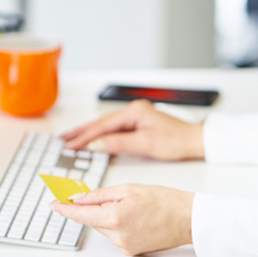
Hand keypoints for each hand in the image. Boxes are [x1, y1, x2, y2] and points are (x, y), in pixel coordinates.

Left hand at [51, 184, 193, 255]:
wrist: (187, 219)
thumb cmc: (164, 200)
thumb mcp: (129, 188)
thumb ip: (101, 194)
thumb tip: (79, 198)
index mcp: (115, 217)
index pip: (80, 214)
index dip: (64, 208)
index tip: (53, 202)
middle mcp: (117, 236)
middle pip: (91, 220)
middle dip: (90, 207)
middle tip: (92, 193)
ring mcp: (123, 246)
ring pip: (103, 226)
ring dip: (106, 214)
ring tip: (127, 203)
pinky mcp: (130, 251)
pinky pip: (114, 234)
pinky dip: (116, 223)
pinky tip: (132, 214)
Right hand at [62, 100, 204, 160]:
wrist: (194, 140)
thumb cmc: (175, 140)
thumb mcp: (146, 144)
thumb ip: (119, 143)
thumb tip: (96, 145)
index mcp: (134, 111)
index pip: (104, 125)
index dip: (85, 136)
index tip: (71, 145)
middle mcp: (133, 110)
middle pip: (101, 122)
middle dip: (82, 131)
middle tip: (64, 140)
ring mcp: (135, 116)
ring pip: (106, 125)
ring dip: (89, 133)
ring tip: (71, 139)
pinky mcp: (137, 124)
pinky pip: (114, 129)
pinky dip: (101, 135)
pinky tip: (92, 140)